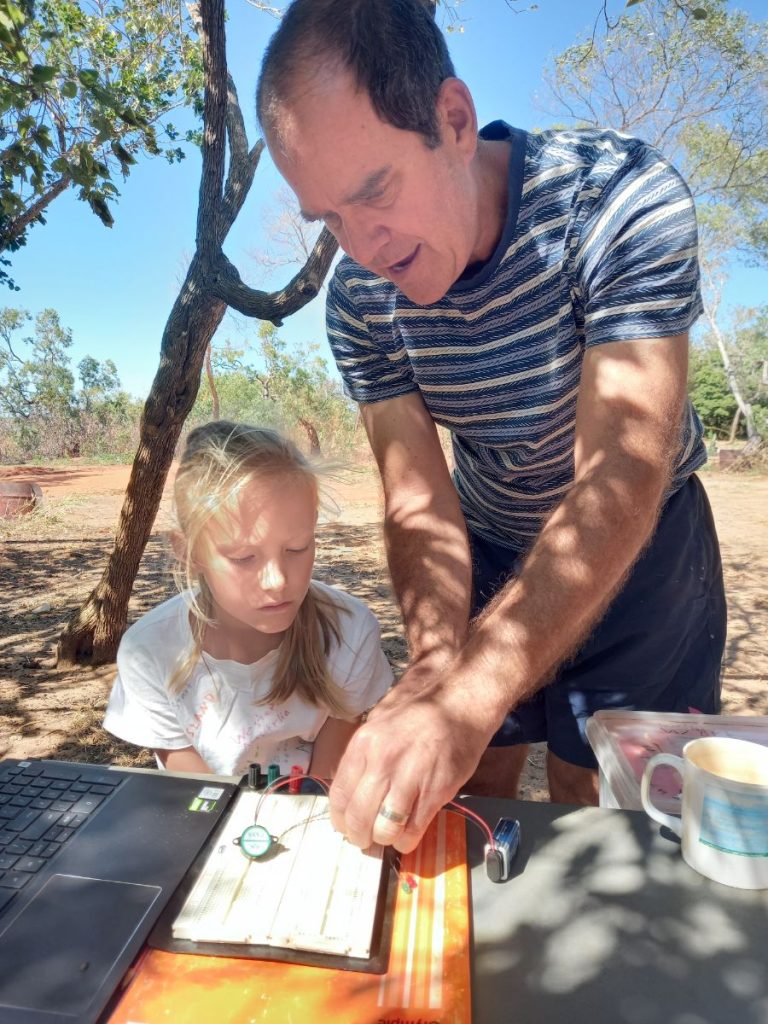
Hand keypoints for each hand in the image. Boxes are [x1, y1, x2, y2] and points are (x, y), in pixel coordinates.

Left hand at [329, 658, 501, 852]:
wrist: (460, 703)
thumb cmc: (420, 712)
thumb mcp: (380, 722)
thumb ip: (364, 754)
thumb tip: (350, 789)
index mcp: (364, 744)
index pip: (340, 795)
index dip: (340, 819)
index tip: (346, 827)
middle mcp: (383, 761)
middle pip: (359, 817)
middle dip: (360, 836)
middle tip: (366, 839)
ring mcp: (410, 777)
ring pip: (384, 829)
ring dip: (384, 839)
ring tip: (388, 836)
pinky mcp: (436, 791)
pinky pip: (413, 830)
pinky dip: (407, 840)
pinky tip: (408, 834)